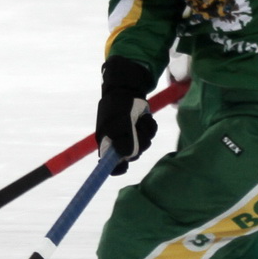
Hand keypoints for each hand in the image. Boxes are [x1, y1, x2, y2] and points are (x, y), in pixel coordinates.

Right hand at [96, 57, 157, 175]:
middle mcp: (119, 143)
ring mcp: (131, 138)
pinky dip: (149, 127)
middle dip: (138, 143)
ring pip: (144, 145)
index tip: (124, 166)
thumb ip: (124, 139)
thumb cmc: (118, 105)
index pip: (111, 164)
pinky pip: (150, 135)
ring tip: (139, 120)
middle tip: (136, 129)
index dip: (117, 168)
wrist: (126, 90)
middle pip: (132, 156)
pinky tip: (144, 118)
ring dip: (145, 132)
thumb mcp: (120, 122)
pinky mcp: (141, 131)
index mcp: (107, 144)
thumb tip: (127, 156)